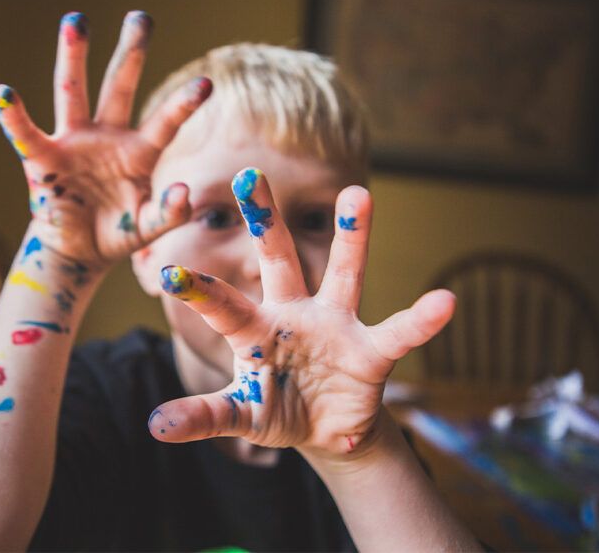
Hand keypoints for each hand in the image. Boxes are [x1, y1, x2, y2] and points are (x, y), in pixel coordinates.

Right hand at [0, 11, 211, 268]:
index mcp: (139, 152)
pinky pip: (26, 134)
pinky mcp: (43, 159)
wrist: (79, 253)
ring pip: (73, 91)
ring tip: (76, 20)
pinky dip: (12, 115)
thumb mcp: (148, 227)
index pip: (165, 123)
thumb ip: (169, 213)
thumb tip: (184, 191)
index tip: (206, 83)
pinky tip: (2, 91)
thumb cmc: (117, 233)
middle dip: (131, 52)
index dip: (184, 105)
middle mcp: (108, 137)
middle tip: (141, 17)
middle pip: (119, 86)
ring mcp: (74, 143)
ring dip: (74, 56)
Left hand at [148, 168, 454, 458]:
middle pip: (278, 260)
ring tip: (359, 194)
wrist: (326, 427)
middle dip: (265, 219)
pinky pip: (398, 332)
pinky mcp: (371, 350)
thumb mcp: (241, 414)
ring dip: (351, 236)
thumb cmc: (275, 409)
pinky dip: (421, 321)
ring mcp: (335, 325)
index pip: (224, 306)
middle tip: (247, 171)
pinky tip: (445, 303)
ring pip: (344, 272)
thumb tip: (154, 426)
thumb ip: (205, 416)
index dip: (199, 291)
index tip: (169, 271)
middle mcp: (294, 314)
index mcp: (255, 331)